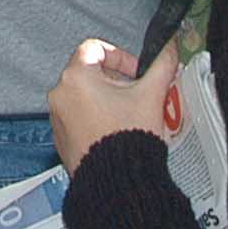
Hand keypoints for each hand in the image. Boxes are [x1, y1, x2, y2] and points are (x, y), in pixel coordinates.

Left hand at [48, 37, 175, 173]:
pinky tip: (117, 132)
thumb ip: (162, 65)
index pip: (95, 48)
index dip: (121, 56)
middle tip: (138, 95)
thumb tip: (168, 50)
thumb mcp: (151, 95)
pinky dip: (96, 120)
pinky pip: (79, 119)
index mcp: (77, 77)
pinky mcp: (62, 138)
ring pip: (84, 97)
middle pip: (90, 73)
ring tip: (129, 116)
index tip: (136, 71)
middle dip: (118, 81)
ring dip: (107, 101)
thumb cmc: (128, 139)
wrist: (118, 181)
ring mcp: (58, 118)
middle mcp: (61, 95)